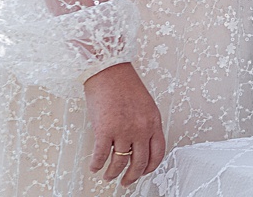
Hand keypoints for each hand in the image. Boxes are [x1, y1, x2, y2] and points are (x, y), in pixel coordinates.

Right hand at [84, 62, 165, 186]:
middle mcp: (141, 128)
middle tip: (126, 181)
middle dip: (132, 177)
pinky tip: (95, 166)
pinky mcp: (105, 131)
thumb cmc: (124, 83)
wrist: (108, 70)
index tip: (144, 172)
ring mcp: (123, 131)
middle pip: (140, 163)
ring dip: (113, 173)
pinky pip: (101, 156)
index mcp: (153, 121)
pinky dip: (97, 165)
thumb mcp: (145, 104)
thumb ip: (145, 124)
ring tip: (108, 176)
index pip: (158, 153)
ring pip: (120, 163)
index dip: (150, 167)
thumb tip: (139, 143)